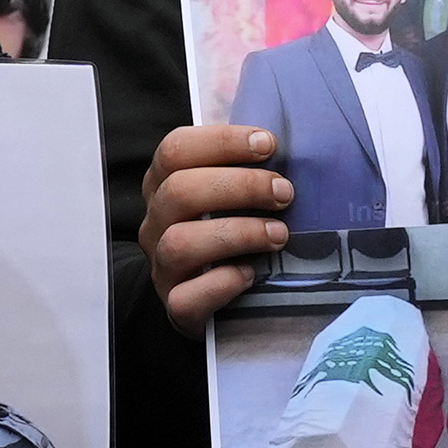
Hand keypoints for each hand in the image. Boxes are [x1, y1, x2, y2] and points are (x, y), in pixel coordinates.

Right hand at [138, 124, 293, 331]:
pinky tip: (252, 274)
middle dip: (240, 186)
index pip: (175, 149)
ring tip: (278, 234)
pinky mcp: (175, 305)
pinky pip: (186, 297)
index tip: (267, 144)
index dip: (221, 141)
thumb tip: (291, 147)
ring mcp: (162, 265)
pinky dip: (223, 282)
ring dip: (238, 233)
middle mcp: (156, 222)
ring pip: (180, 242)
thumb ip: (246, 170)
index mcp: (164, 184)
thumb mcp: (230, 197)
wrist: (206, 298)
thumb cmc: (228, 234)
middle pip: (179, 190)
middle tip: (284, 192)